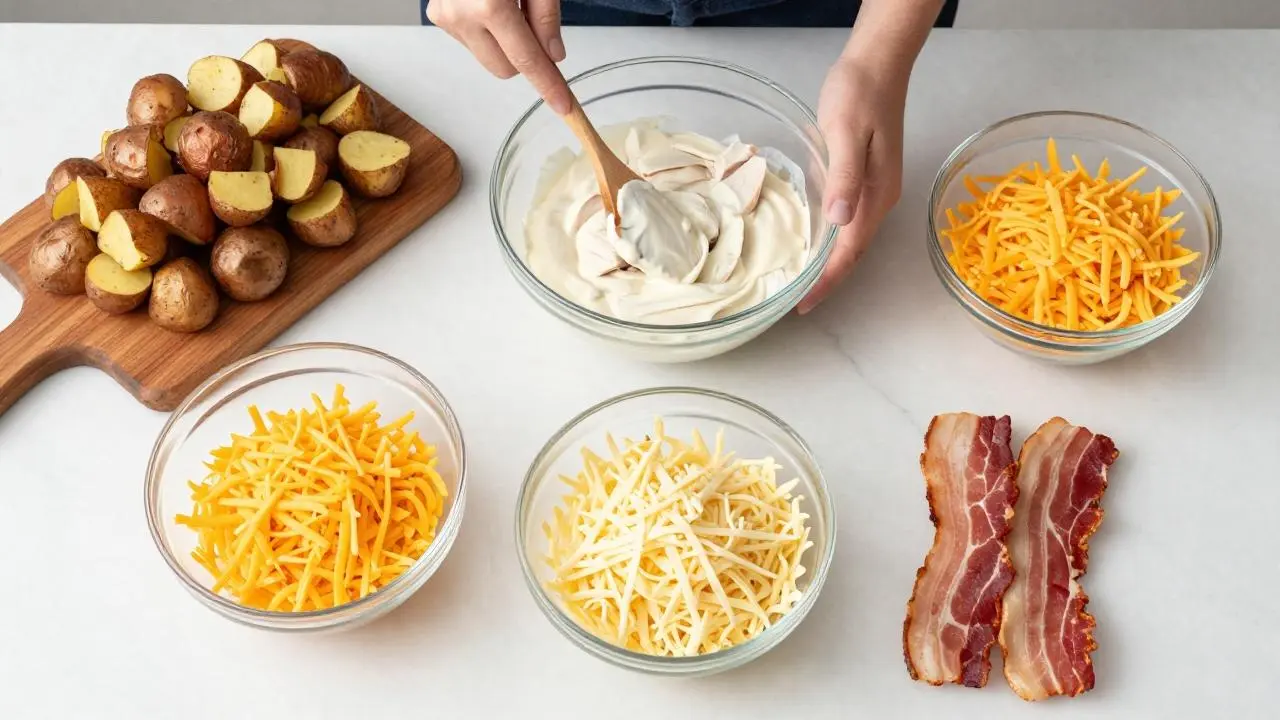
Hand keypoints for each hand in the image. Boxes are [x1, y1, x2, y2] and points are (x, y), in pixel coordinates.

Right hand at [427, 0, 573, 113]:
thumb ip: (547, 16)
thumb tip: (553, 55)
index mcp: (490, 5)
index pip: (527, 60)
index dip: (548, 85)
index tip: (564, 106)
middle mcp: (461, 15)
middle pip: (505, 69)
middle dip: (525, 57)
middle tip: (532, 19)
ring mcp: (445, 17)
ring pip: (488, 57)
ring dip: (504, 42)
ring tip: (507, 3)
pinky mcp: (438, 16)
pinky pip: (472, 42)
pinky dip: (487, 31)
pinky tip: (488, 3)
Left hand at [798, 54, 908, 313]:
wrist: (878, 63)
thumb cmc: (859, 94)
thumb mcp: (846, 134)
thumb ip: (844, 178)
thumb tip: (839, 222)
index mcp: (876, 194)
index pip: (849, 252)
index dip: (827, 281)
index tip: (803, 304)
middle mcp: (880, 198)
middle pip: (853, 252)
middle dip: (827, 280)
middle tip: (797, 303)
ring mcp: (876, 187)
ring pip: (851, 238)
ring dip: (829, 263)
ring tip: (801, 282)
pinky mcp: (867, 176)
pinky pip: (849, 220)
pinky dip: (831, 240)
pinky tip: (813, 241)